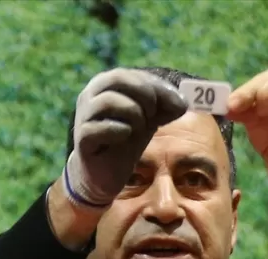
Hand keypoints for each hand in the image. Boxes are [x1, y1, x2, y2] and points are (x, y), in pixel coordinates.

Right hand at [64, 69, 186, 207]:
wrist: (104, 173)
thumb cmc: (125, 142)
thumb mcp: (148, 121)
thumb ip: (163, 108)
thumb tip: (185, 102)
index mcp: (106, 85)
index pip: (133, 75)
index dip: (158, 87)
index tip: (179, 104)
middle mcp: (91, 96)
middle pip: (118, 79)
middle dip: (145, 94)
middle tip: (154, 114)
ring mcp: (84, 117)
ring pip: (108, 101)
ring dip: (132, 113)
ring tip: (139, 128)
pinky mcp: (82, 140)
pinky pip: (98, 128)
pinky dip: (119, 130)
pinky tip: (126, 137)